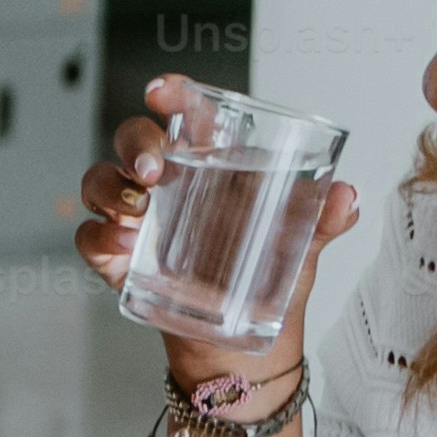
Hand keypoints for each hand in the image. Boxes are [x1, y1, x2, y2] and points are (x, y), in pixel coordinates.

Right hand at [76, 74, 363, 393]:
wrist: (242, 344)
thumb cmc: (268, 279)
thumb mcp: (302, 245)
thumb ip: (323, 218)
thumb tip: (346, 196)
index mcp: (212, 164)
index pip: (187, 115)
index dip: (171, 95)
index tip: (161, 92)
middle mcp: (169, 184)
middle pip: (135, 140)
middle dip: (136, 144)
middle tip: (154, 168)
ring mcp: (139, 220)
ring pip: (102, 181)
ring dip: (111, 187)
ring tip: (136, 208)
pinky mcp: (119, 258)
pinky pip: (90, 237)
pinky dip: (98, 237)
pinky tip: (121, 246)